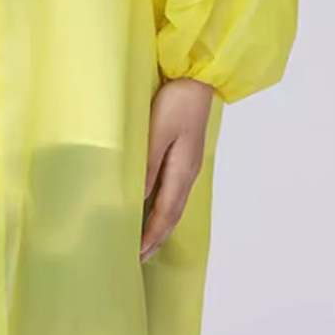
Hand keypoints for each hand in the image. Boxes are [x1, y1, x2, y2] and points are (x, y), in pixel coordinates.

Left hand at [141, 77, 214, 261]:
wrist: (197, 76)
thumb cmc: (176, 101)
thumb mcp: (157, 133)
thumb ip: (148, 165)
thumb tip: (138, 198)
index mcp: (182, 170)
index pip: (164, 212)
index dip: (151, 235)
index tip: (137, 254)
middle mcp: (188, 172)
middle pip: (172, 213)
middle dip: (157, 237)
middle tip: (140, 257)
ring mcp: (189, 164)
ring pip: (174, 203)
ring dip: (161, 225)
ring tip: (147, 241)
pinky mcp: (185, 154)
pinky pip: (174, 191)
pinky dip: (164, 208)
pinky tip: (156, 207)